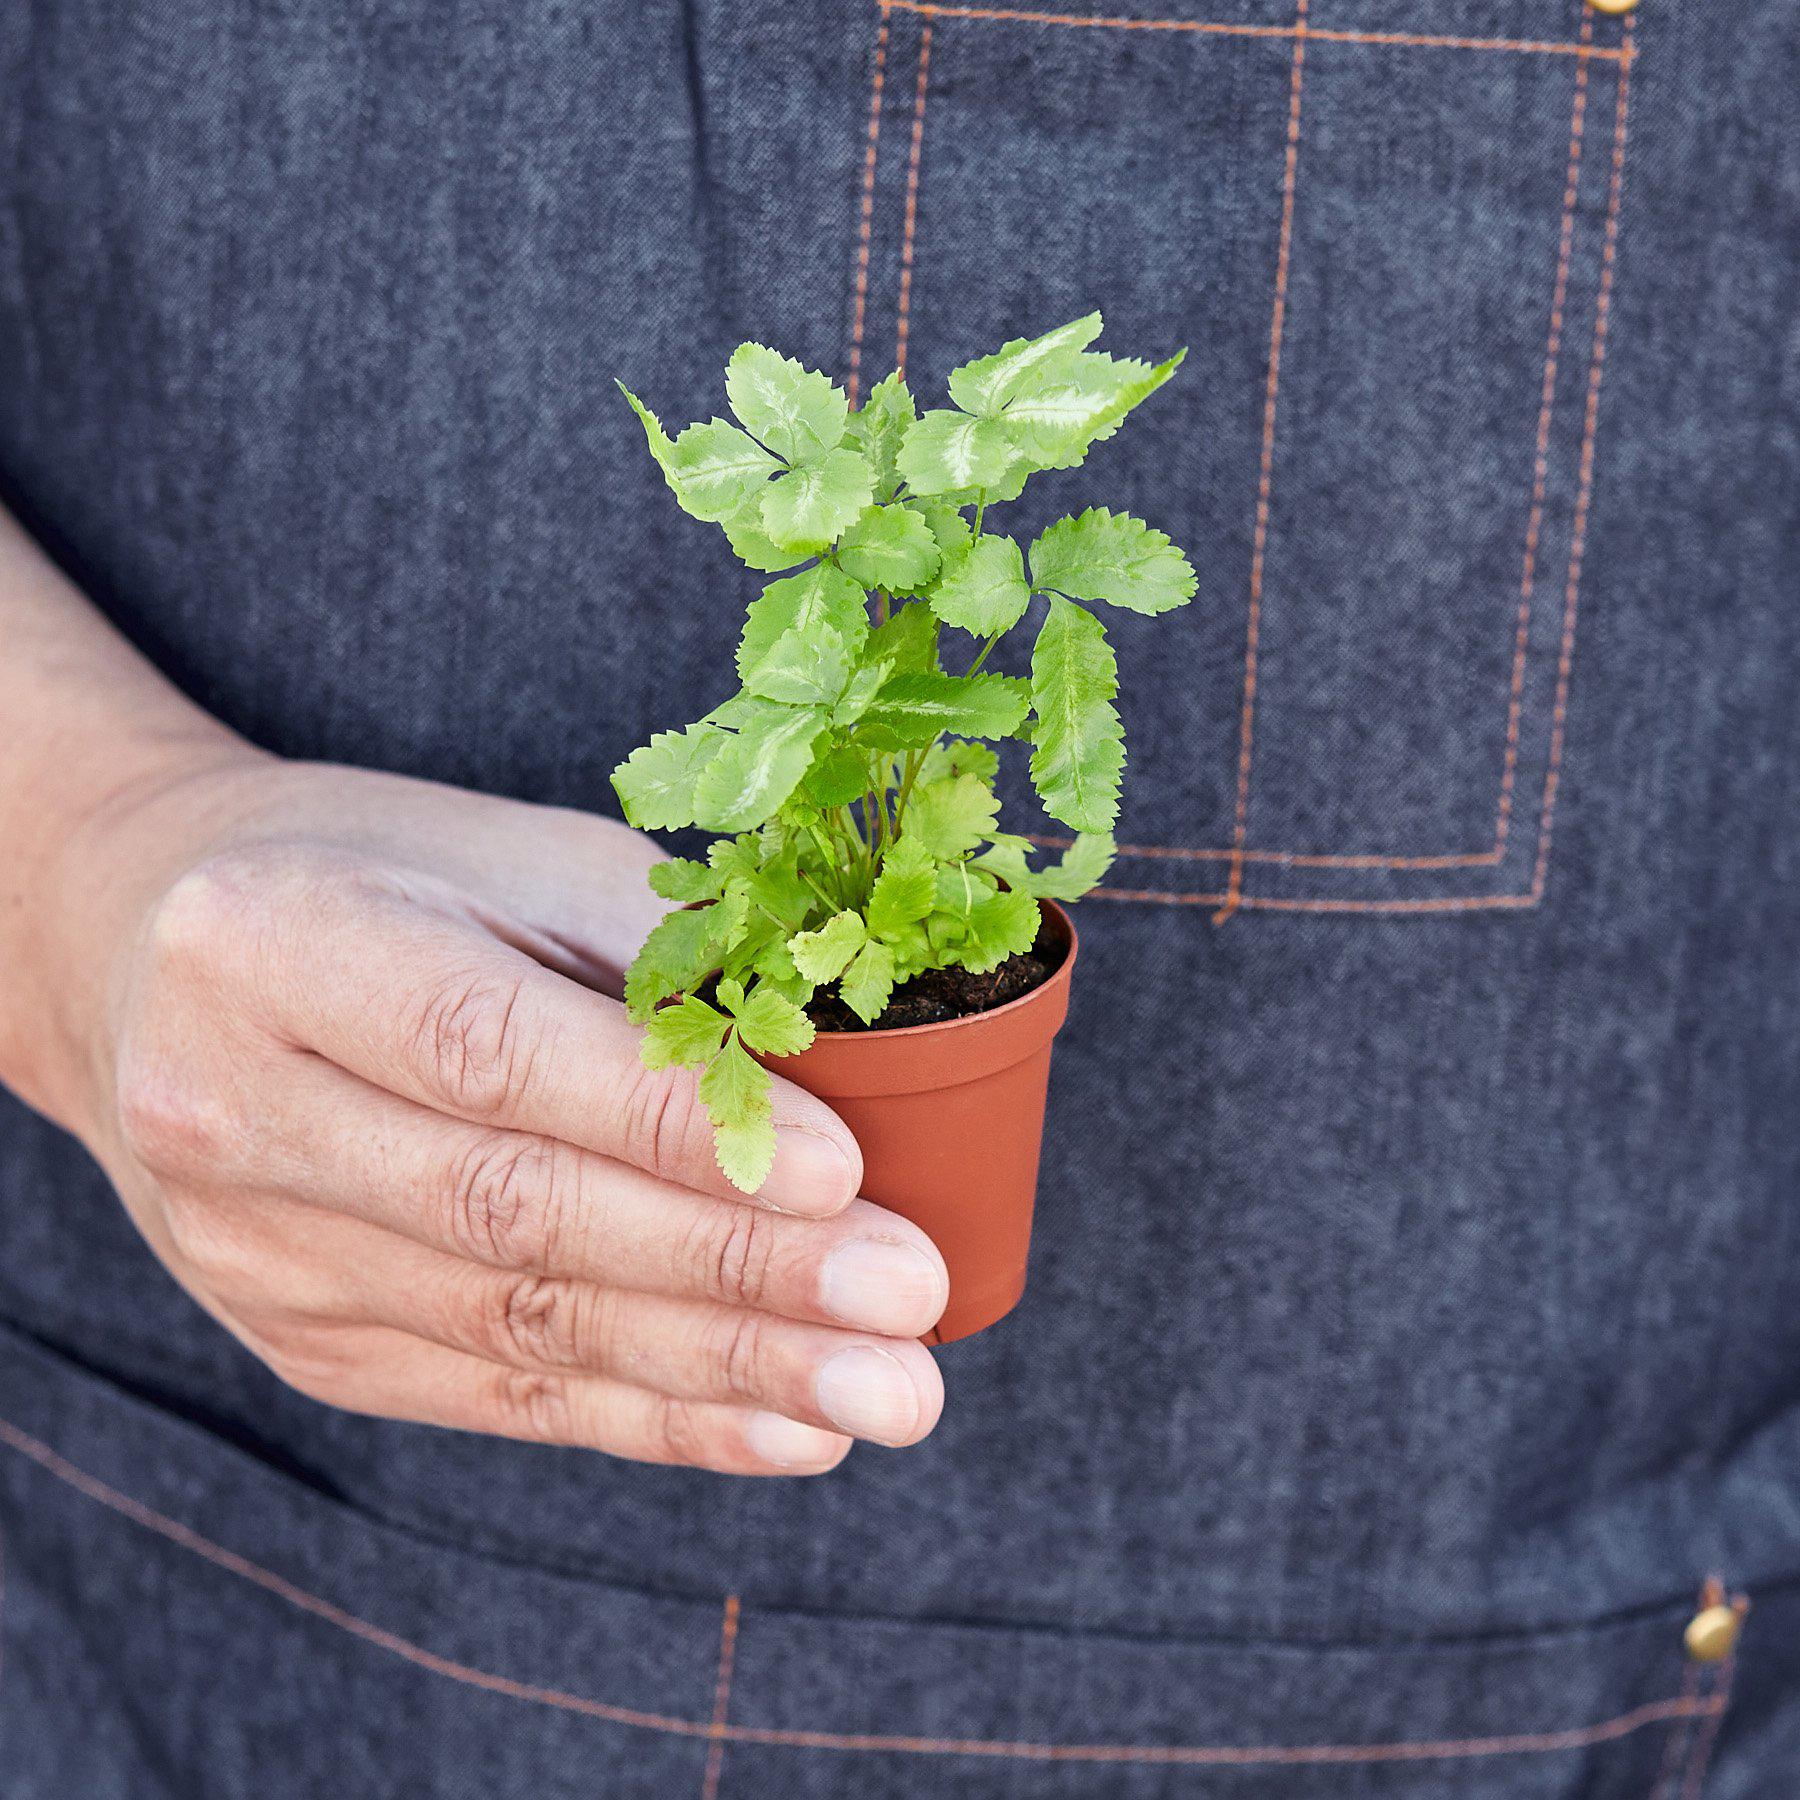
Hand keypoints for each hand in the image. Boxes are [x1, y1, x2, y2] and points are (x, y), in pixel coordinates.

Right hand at [35, 755, 948, 1474]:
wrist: (154, 958)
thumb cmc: (383, 879)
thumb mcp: (511, 859)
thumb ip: (662, 955)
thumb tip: (856, 1072)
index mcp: (279, 944)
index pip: (493, 1052)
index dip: (672, 1124)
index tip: (846, 1174)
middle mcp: (233, 1108)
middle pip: (512, 1212)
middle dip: (732, 1273)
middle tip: (907, 1308)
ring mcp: (257, 1247)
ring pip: (517, 1327)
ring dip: (722, 1371)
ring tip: (885, 1393)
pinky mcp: (301, 1338)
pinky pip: (499, 1393)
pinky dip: (654, 1418)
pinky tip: (783, 1429)